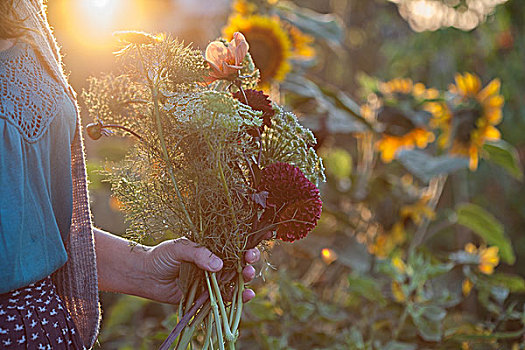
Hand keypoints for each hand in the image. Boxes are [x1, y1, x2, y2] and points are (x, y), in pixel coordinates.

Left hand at [142, 238, 259, 303]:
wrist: (145, 276)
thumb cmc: (161, 256)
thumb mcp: (180, 247)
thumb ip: (198, 253)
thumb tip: (219, 265)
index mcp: (211, 248)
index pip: (234, 247)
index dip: (246, 248)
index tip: (250, 251)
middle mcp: (215, 264)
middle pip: (239, 264)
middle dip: (249, 264)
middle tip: (249, 265)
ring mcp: (212, 281)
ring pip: (236, 281)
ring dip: (246, 281)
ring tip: (248, 279)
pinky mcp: (207, 297)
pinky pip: (225, 298)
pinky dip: (238, 298)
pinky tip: (247, 296)